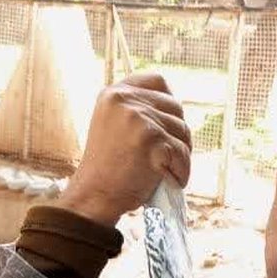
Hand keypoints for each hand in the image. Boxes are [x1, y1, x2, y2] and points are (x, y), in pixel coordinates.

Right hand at [60, 72, 191, 226]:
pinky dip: (181, 171)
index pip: (158, 81)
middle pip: (176, 108)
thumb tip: (174, 107)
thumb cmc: (107, 167)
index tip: (164, 124)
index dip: (168, 102)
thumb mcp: (112, 125)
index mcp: (114, 94)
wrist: (93, 196)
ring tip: (163, 170)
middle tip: (166, 156)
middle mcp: (125, 101)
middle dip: (177, 133)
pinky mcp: (152, 140)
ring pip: (183, 132)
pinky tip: (167, 180)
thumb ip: (135, 109)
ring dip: (181, 155)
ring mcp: (139, 119)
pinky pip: (183, 154)